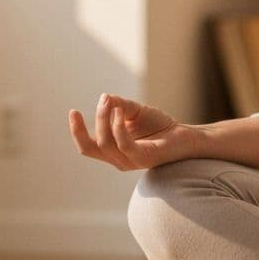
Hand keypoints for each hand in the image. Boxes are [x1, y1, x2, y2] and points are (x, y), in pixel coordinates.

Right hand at [69, 93, 199, 170]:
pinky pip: (124, 145)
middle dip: (90, 123)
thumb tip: (104, 98)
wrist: (185, 135)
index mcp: (113, 150)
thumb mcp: (134, 111)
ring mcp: (131, 161)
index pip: (88, 147)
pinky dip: (118, 126)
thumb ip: (118, 105)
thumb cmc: (160, 125)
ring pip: (106, 144)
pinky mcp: (144, 158)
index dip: (77, 132)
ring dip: (104, 120)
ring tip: (110, 103)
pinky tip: (121, 112)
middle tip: (101, 101)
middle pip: (93, 146)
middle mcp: (119, 159)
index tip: (73, 111)